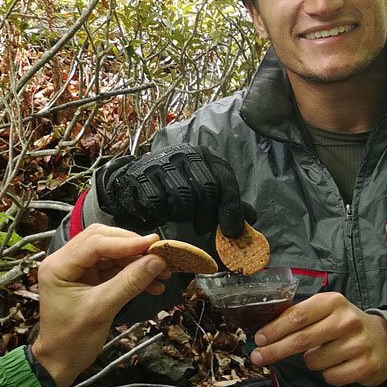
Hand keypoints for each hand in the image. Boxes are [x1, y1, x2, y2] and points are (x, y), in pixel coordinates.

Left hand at [30, 224, 169, 386]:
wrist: (60, 363)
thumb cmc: (72, 340)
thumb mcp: (102, 309)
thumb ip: (129, 283)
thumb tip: (157, 261)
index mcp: (58, 265)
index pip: (95, 243)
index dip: (127, 242)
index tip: (154, 244)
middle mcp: (64, 261)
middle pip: (103, 241)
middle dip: (133, 247)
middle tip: (160, 254)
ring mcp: (76, 269)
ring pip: (111, 254)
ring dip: (136, 261)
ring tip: (163, 271)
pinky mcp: (87, 279)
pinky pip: (113, 269)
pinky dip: (132, 274)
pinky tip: (152, 284)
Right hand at [96, 144, 248, 235]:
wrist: (134, 180)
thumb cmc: (173, 187)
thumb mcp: (202, 190)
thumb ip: (225, 202)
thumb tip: (251, 219)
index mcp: (204, 156)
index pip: (224, 180)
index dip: (231, 209)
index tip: (233, 232)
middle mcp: (184, 153)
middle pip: (206, 189)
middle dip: (207, 215)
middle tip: (203, 229)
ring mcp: (162, 162)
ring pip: (183, 197)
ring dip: (184, 215)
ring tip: (181, 217)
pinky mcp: (142, 175)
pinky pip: (159, 202)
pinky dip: (163, 214)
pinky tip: (163, 214)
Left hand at [249, 292, 386, 386]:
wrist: (383, 340)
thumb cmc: (344, 325)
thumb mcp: (325, 311)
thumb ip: (299, 317)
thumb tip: (264, 333)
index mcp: (332, 302)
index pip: (297, 316)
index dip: (274, 329)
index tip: (258, 339)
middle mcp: (347, 320)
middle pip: (301, 339)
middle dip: (275, 350)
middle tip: (258, 357)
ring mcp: (358, 344)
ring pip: (314, 361)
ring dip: (310, 362)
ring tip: (323, 354)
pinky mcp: (366, 366)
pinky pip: (330, 376)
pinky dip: (327, 374)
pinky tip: (338, 364)